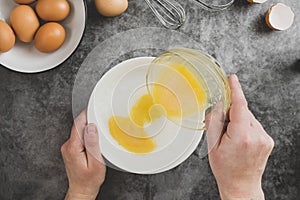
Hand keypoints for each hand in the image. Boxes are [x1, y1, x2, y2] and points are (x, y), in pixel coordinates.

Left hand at [61, 110, 105, 199]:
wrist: (81, 190)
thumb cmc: (89, 180)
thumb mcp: (96, 162)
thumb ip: (92, 144)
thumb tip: (90, 127)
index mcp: (73, 148)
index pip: (78, 125)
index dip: (86, 114)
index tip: (92, 107)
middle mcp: (68, 146)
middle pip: (78, 127)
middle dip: (89, 120)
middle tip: (100, 117)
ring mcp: (68, 148)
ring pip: (78, 131)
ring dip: (88, 128)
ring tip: (99, 129)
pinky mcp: (70, 150)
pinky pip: (78, 137)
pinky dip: (86, 134)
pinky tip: (94, 138)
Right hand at [206, 75, 273, 199]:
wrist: (241, 185)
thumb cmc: (225, 168)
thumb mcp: (213, 145)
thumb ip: (214, 122)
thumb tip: (217, 106)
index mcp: (241, 136)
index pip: (240, 106)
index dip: (235, 90)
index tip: (232, 79)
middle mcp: (257, 135)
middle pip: (243, 111)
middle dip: (231, 113)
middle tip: (222, 127)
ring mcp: (264, 138)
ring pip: (248, 117)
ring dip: (238, 120)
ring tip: (231, 137)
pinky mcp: (268, 140)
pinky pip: (254, 124)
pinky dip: (245, 126)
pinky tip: (239, 138)